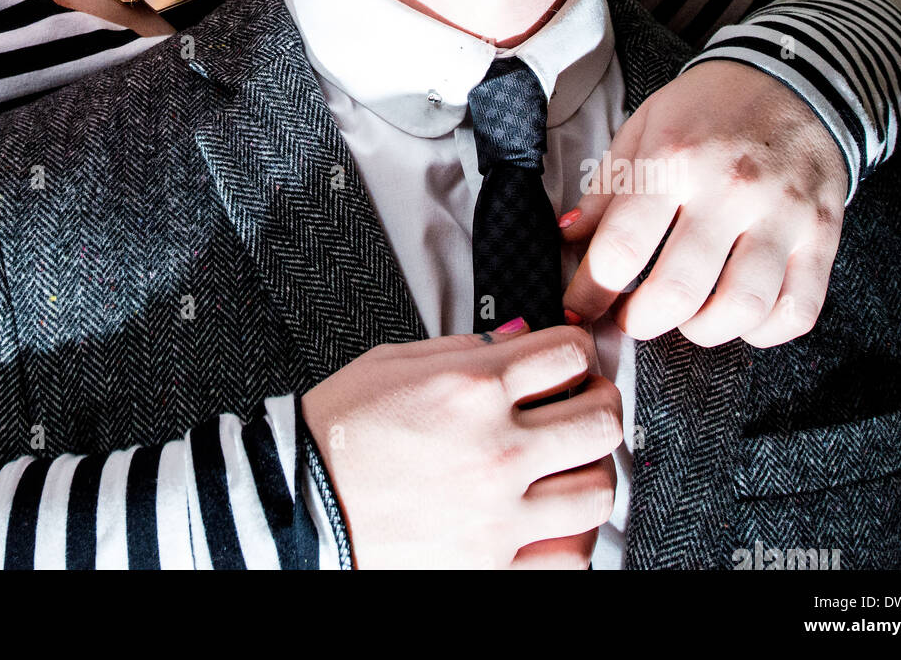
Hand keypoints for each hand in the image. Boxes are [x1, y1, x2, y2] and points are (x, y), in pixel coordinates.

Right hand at [301, 321, 620, 568]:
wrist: (300, 503)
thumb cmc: (339, 430)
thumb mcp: (395, 361)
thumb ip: (466, 347)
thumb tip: (520, 336)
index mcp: (471, 386)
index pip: (569, 353)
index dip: (576, 348)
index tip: (570, 358)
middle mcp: (496, 446)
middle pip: (599, 417)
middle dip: (600, 399)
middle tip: (587, 401)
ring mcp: (499, 511)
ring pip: (598, 487)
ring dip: (594, 467)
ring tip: (575, 461)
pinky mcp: (492, 564)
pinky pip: (571, 555)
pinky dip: (576, 533)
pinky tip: (558, 515)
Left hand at [561, 59, 847, 346]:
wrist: (791, 77)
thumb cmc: (706, 108)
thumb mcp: (643, 128)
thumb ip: (606, 188)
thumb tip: (568, 238)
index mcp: (673, 158)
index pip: (622, 247)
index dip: (590, 292)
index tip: (578, 307)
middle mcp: (729, 188)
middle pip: (678, 289)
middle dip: (641, 321)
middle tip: (630, 318)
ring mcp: (782, 214)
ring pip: (741, 308)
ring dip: (701, 331)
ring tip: (684, 318)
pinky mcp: (822, 234)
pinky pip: (797, 310)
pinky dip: (763, 331)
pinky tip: (738, 317)